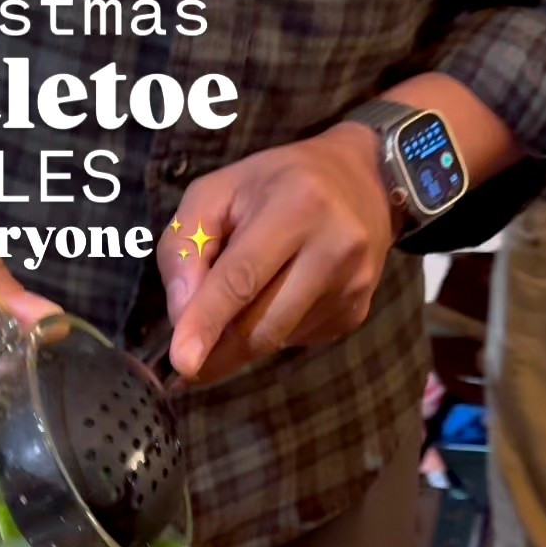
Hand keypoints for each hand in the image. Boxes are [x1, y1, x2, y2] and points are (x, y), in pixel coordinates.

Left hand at [157, 124, 396, 385]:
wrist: (364, 181)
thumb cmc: (275, 184)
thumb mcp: (217, 191)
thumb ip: (185, 244)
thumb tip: (181, 315)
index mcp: (297, 206)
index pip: (242, 277)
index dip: (208, 321)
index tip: (182, 362)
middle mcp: (334, 248)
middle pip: (261, 326)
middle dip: (216, 354)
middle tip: (185, 365)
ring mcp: (352, 286)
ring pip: (276, 340)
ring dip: (241, 338)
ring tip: (238, 302)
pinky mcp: (356, 312)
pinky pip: (297, 340)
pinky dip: (272, 330)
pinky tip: (278, 296)